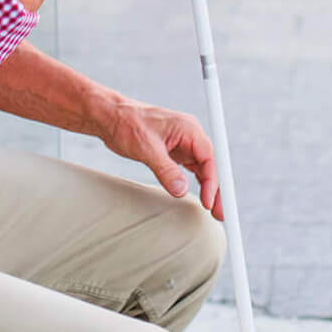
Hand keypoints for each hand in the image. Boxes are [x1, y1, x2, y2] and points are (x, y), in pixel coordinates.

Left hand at [94, 95, 221, 217]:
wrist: (110, 117)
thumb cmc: (127, 124)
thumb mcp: (146, 148)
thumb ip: (165, 169)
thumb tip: (181, 190)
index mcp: (188, 128)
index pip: (209, 158)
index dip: (213, 181)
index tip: (209, 201)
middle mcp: (190, 135)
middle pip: (211, 165)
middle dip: (217, 189)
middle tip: (220, 213)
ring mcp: (183, 143)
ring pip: (203, 169)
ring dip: (210, 188)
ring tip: (214, 211)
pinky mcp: (175, 151)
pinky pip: (192, 169)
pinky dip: (198, 183)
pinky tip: (202, 196)